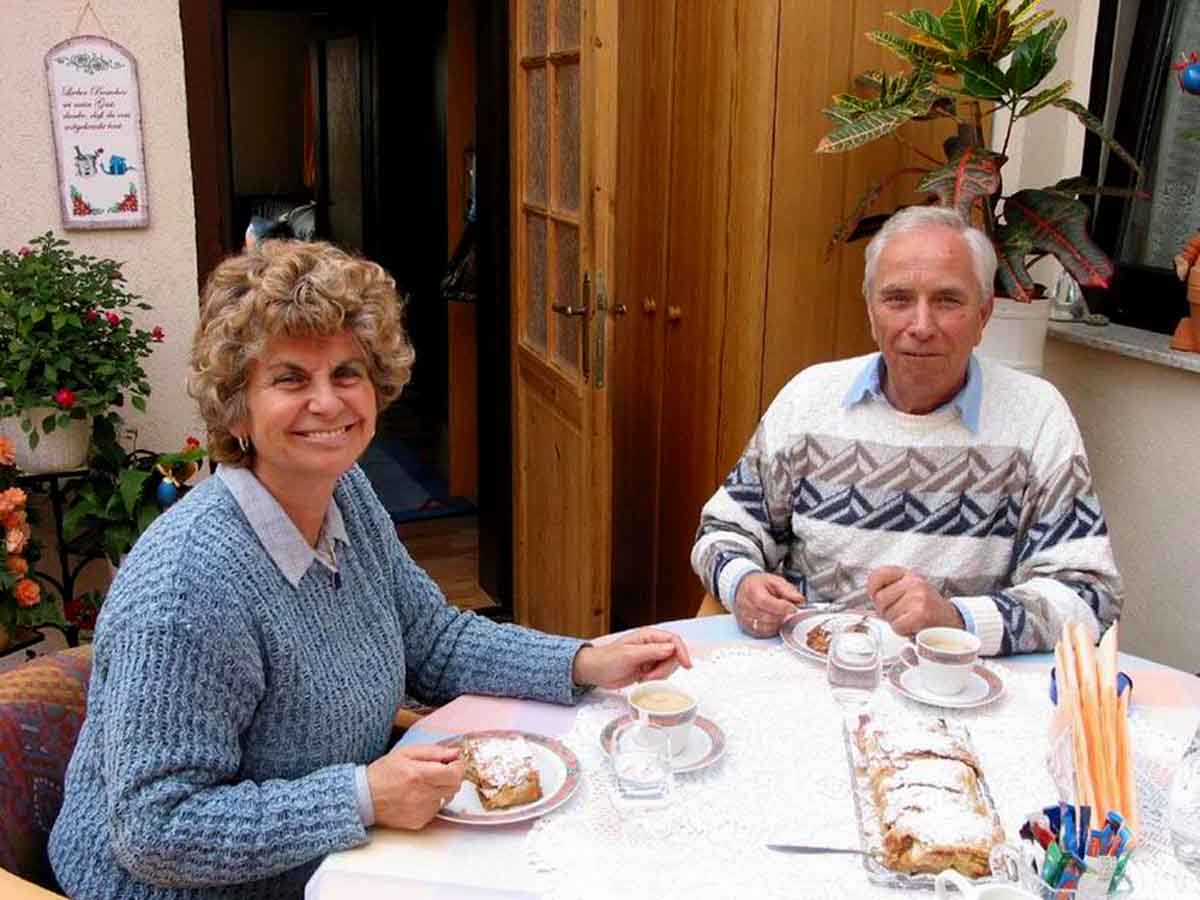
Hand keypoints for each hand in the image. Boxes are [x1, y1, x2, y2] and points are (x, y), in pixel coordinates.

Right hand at [366, 744, 465, 829]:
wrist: (364, 798)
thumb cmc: (384, 772)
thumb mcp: (406, 753)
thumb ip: (433, 751)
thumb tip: (455, 752)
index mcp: (419, 775)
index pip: (455, 774)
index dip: (458, 766)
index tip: (453, 762)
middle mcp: (422, 795)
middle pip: (455, 786)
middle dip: (451, 776)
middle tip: (439, 770)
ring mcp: (421, 811)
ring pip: (447, 798)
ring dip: (442, 789)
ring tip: (425, 784)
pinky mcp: (419, 822)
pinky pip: (437, 809)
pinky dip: (433, 801)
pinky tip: (418, 796)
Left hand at [572, 628, 692, 688]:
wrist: (594, 671)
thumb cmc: (606, 659)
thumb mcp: (629, 655)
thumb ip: (651, 651)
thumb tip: (671, 647)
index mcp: (648, 636)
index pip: (673, 640)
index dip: (682, 652)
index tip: (687, 665)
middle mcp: (651, 645)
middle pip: (674, 656)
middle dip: (665, 669)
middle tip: (649, 675)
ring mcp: (650, 657)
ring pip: (668, 667)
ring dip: (659, 675)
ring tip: (642, 676)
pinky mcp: (648, 668)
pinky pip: (661, 675)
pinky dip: (654, 680)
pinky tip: (641, 679)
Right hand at [734, 573, 804, 636]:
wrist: (743, 588)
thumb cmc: (759, 585)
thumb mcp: (775, 581)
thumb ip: (788, 590)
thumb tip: (800, 600)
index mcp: (752, 591)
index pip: (766, 602)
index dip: (782, 607)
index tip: (793, 608)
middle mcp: (745, 606)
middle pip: (768, 617)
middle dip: (782, 615)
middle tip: (788, 610)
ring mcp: (745, 618)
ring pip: (767, 626)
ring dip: (778, 622)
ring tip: (780, 613)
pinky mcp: (747, 627)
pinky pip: (764, 632)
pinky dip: (772, 627)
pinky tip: (774, 619)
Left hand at [866, 566, 963, 636]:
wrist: (952, 621)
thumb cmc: (928, 608)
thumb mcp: (911, 591)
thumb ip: (891, 590)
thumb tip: (869, 600)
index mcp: (909, 575)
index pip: (879, 574)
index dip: (872, 588)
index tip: (875, 595)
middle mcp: (914, 583)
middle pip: (880, 599)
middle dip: (885, 611)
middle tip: (899, 615)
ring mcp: (918, 598)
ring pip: (888, 614)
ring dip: (895, 622)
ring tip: (909, 620)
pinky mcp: (921, 614)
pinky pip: (897, 625)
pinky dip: (902, 631)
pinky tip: (912, 627)